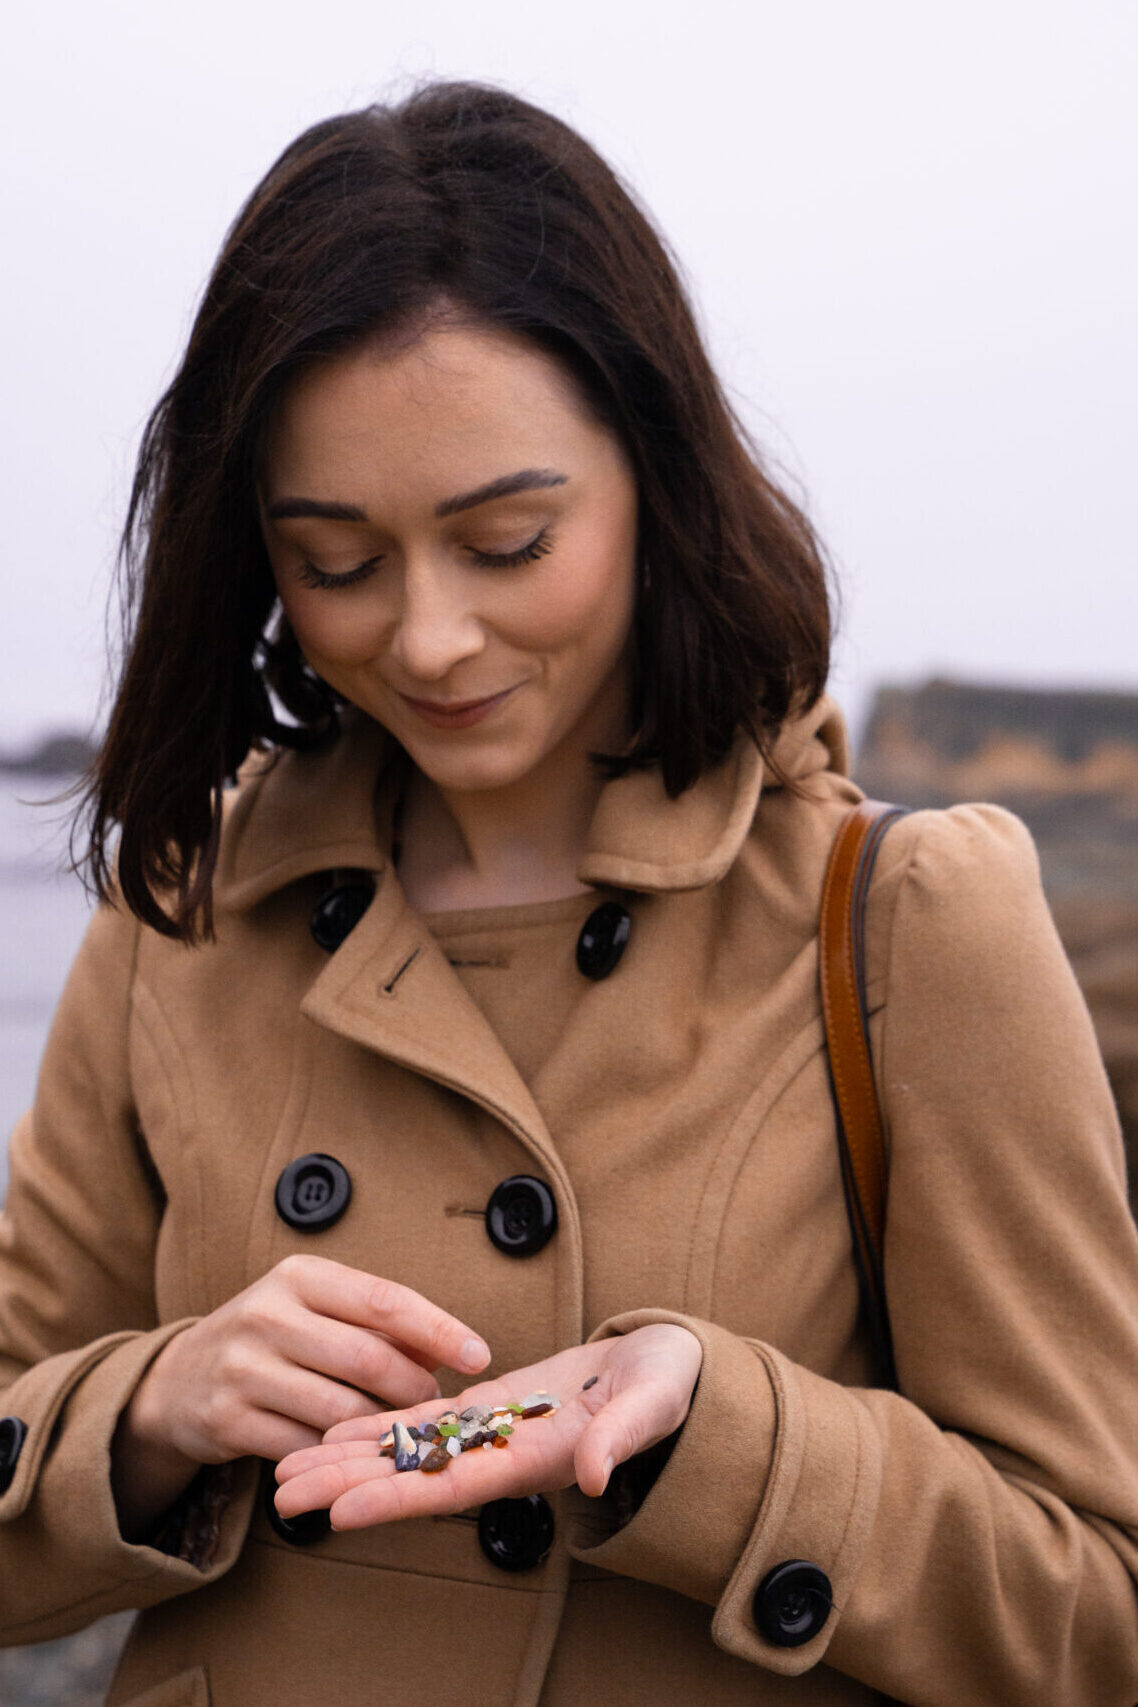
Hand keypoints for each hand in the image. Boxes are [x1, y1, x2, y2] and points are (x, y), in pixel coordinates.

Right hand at [112, 1254, 489, 1534]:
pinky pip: (306, 1448)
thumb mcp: (314, 1309)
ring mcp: (243, 1369)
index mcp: (300, 1277)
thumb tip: (450, 1347)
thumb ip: (374, 1323)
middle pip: (367, 1358)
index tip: (479, 1354)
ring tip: (403, 1431)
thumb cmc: (274, 1337)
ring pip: (340, 1411)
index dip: (438, 1329)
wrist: (181, 1377)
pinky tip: (354, 1454)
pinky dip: (338, 1456)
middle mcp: (268, 1315)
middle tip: (440, 1405)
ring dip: (383, 1428)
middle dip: (415, 1388)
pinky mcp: (227, 1420)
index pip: (384, 1300)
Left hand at [274, 1323, 701, 1530]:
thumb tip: (594, 1474)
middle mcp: (501, 1455)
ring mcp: (492, 1431)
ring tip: (288, 1466)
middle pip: (412, 1476)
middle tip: (279, 1492)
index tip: (337, 1514)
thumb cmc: (668, 1385)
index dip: (394, 1501)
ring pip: (408, 1449)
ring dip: (348, 1457)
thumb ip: (623, 1438)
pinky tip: (337, 1426)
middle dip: (345, 1485)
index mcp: (534, 1460)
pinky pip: (426, 1419)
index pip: (452, 1488)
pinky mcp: (492, 1403)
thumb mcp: (653, 1404)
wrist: (669, 1365)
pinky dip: (381, 1424)